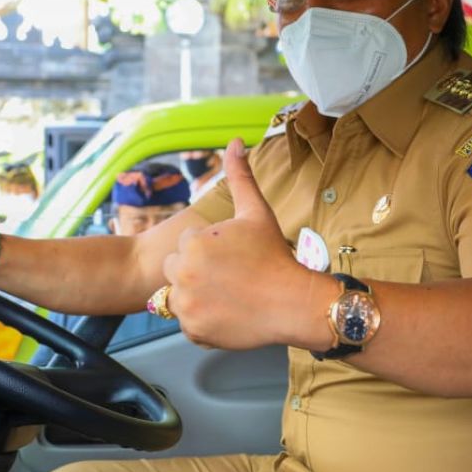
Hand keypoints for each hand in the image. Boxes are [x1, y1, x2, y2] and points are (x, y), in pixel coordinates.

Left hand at [161, 138, 316, 349]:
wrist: (293, 303)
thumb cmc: (275, 256)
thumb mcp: (256, 212)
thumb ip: (240, 175)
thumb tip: (235, 141)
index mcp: (192, 241)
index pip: (187, 244)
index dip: (212, 250)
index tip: (235, 259)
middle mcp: (183, 272)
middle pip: (178, 270)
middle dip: (198, 272)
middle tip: (232, 278)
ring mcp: (186, 304)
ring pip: (180, 296)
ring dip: (197, 296)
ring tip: (228, 295)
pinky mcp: (192, 330)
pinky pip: (188, 323)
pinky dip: (204, 321)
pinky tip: (228, 313)